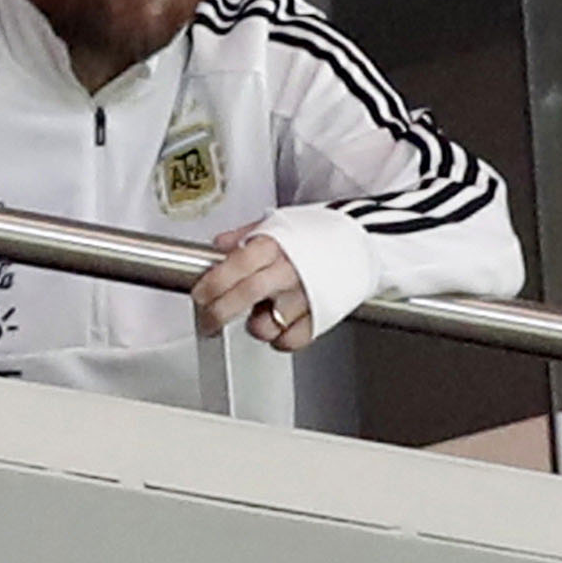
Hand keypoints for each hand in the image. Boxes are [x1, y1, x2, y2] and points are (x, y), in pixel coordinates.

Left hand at [190, 224, 313, 351]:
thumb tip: (218, 245)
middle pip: (243, 297)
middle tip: (208, 322)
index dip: (209, 287)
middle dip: (217, 315)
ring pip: (266, 325)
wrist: (363, 240)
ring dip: (255, 326)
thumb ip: (244, 235)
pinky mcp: (323, 316)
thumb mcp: (278, 223)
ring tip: (259, 315)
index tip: (199, 297)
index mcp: (273, 245)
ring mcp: (306, 295)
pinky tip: (279, 326)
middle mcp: (288, 270)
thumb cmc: (319, 232)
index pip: (232, 268)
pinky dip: (280, 339)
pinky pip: (292, 340)